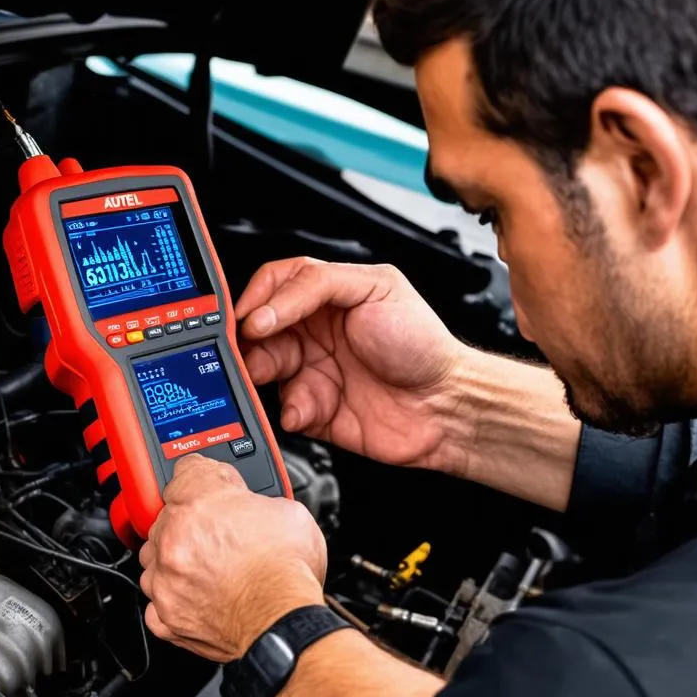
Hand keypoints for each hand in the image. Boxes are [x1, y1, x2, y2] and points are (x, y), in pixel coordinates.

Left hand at [139, 454, 326, 661]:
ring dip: (173, 560)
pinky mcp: (167, 616)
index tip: (210, 484)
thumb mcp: (286, 511)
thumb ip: (257, 501)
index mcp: (201, 502)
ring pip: (153, 559)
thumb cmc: (288, 572)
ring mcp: (166, 579)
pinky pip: (155, 603)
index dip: (204, 477)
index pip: (186, 471)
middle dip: (190, 523)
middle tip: (218, 533)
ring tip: (204, 566)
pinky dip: (171, 600)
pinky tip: (193, 596)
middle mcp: (175, 538)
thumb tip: (257, 506)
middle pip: (166, 517)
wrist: (284, 623)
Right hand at [236, 257, 466, 468]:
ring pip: (264, 370)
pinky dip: (290, 409)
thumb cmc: (424, 343)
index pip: (274, 285)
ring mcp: (314, 371)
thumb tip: (267, 308)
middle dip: (251, 340)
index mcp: (328, 297)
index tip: (250, 317)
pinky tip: (307, 407)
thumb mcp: (375, 287)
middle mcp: (316, 333)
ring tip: (272, 375)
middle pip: (259, 330)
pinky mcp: (314, 411)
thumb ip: (316, 285)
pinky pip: (284, 409)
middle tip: (252, 350)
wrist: (446, 405)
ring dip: (263, 374)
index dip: (256, 299)